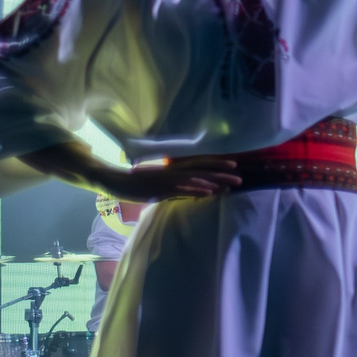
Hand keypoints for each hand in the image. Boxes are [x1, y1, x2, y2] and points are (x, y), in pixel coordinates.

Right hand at [102, 159, 239, 201]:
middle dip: (221, 174)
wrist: (115, 180)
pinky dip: (196, 190)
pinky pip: (181, 189)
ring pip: (194, 179)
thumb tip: (194, 190)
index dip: (217, 163)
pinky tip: (208, 193)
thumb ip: (178, 186)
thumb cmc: (139, 183)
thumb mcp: (162, 184)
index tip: (235, 165)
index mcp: (174, 169)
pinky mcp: (160, 189)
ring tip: (229, 185)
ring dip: (212, 182)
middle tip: (240, 178)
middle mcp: (173, 172)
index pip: (199, 164)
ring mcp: (167, 180)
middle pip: (201, 171)